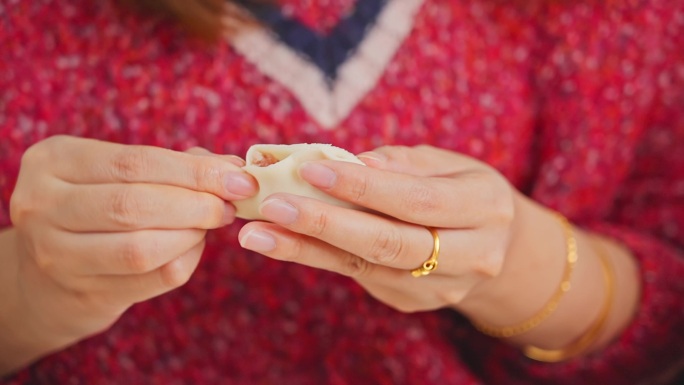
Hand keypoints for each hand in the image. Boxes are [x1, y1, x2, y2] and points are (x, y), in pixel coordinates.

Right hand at [8, 136, 256, 342]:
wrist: (49, 271)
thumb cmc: (96, 204)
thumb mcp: (115, 172)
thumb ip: (172, 164)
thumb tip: (232, 168)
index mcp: (53, 161)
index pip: (135, 162)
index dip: (194, 171)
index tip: (238, 178)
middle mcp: (43, 206)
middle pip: (134, 205)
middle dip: (196, 204)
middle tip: (230, 204)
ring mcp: (57, 255)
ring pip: (140, 249)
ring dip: (192, 234)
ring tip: (214, 221)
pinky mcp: (83, 292)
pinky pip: (151, 279)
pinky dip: (186, 260)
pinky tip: (195, 246)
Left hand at [238, 145, 516, 311]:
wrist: (498, 249)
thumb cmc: (465, 192)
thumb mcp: (449, 164)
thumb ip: (402, 164)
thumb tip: (347, 161)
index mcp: (484, 208)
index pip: (416, 199)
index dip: (363, 186)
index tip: (309, 168)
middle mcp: (471, 255)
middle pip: (390, 243)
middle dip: (325, 224)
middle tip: (272, 205)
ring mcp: (441, 288)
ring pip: (365, 267)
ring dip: (306, 249)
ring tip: (257, 233)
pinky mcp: (413, 302)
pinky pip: (360, 277)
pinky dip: (318, 257)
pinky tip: (282, 241)